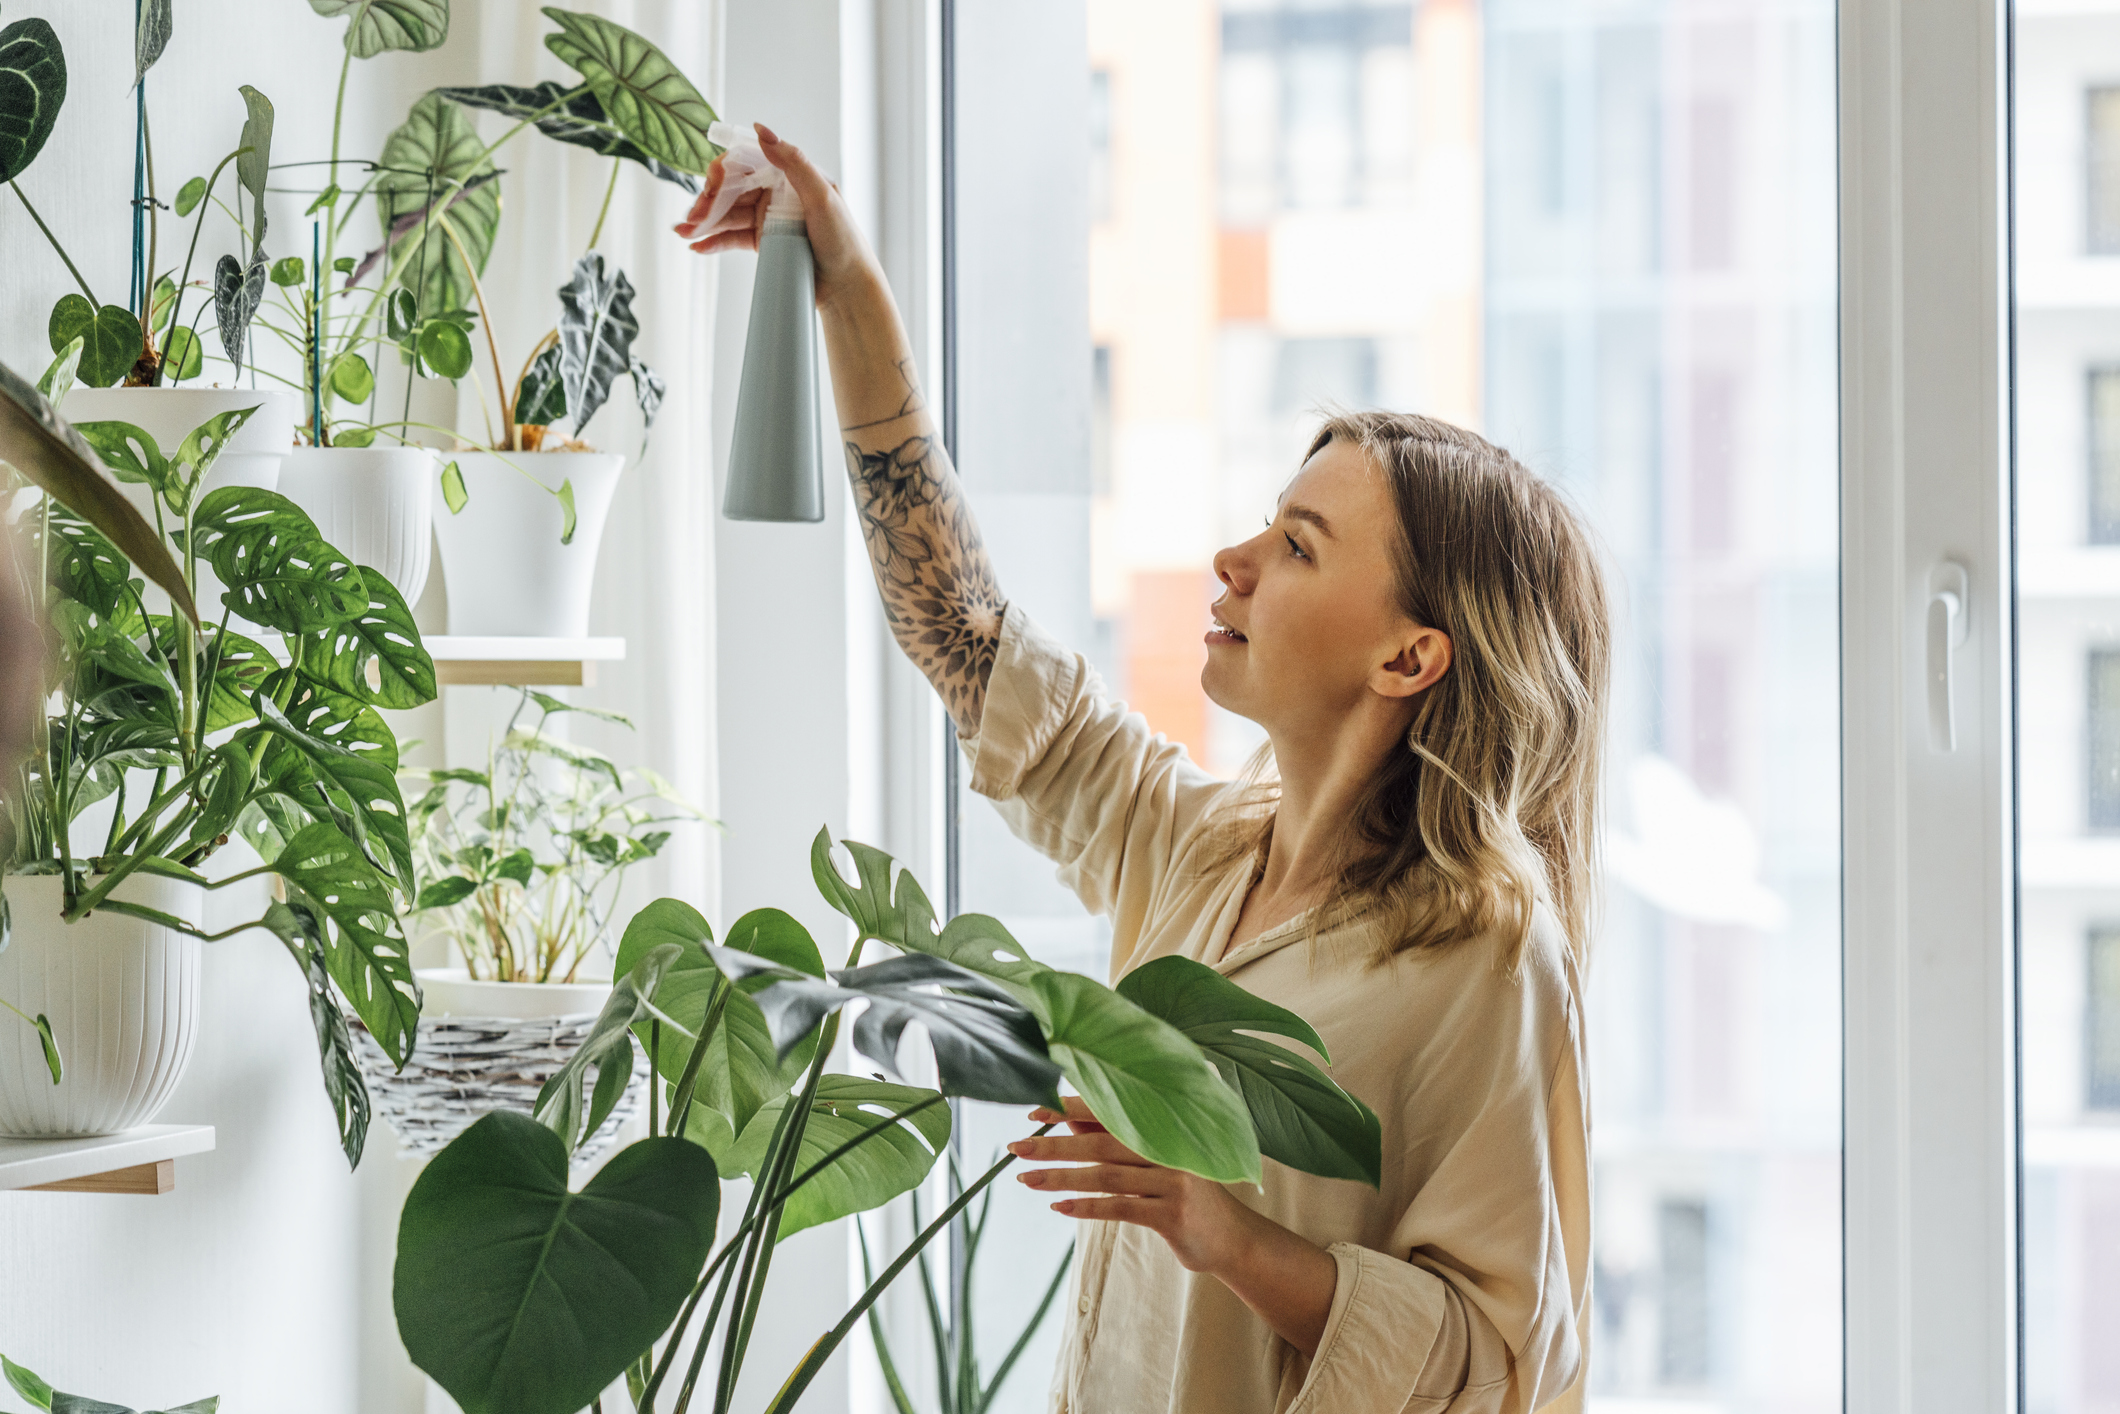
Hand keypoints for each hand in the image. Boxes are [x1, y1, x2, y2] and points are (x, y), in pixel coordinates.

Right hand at [673, 123, 883, 313]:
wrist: (848, 286)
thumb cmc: (843, 239)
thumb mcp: (822, 196)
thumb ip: (793, 163)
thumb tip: (761, 130)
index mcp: (788, 174)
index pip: (744, 163)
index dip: (722, 174)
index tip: (711, 190)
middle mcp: (775, 191)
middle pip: (730, 189)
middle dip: (707, 201)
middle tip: (691, 220)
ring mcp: (767, 216)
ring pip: (727, 213)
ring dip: (703, 221)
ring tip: (684, 233)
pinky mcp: (763, 240)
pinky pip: (732, 236)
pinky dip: (713, 239)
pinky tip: (696, 245)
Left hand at [1009, 1096, 1258, 1274]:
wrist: (1234, 1238)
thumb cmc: (1185, 1194)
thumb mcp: (1155, 1161)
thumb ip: (1115, 1138)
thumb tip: (1066, 1120)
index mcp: (1164, 1128)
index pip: (1111, 1111)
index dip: (1071, 1108)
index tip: (1034, 1111)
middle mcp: (1169, 1148)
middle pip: (1102, 1141)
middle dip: (1056, 1144)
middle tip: (1017, 1147)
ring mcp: (1174, 1181)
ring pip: (1107, 1175)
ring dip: (1062, 1177)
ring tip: (1026, 1178)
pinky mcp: (1173, 1214)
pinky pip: (1121, 1207)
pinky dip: (1088, 1207)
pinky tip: (1060, 1207)